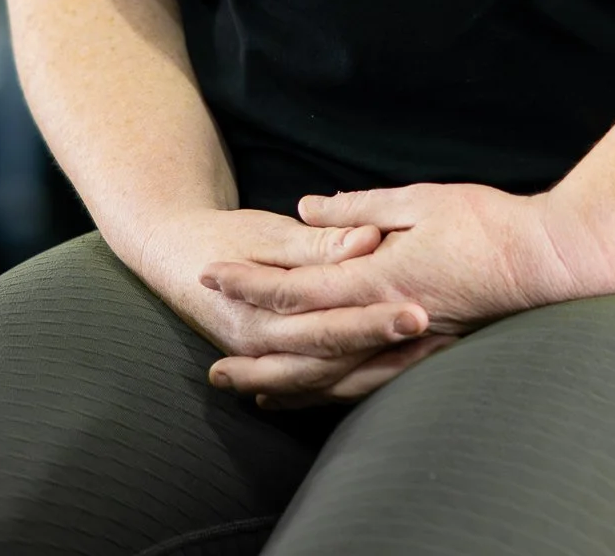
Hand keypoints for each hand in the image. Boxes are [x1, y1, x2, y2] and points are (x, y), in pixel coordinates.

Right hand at [135, 204, 432, 393]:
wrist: (177, 256)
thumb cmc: (223, 237)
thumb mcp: (264, 231)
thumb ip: (316, 243)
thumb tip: (366, 239)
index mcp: (259, 317)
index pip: (327, 325)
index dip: (374, 320)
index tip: (420, 309)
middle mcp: (265, 351)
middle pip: (337, 358)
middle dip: (388, 348)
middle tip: (437, 333)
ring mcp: (271, 364)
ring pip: (333, 381)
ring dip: (383, 369)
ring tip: (435, 352)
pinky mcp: (281, 364)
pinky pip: (325, 384)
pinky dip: (362, 379)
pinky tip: (401, 368)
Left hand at [202, 180, 579, 408]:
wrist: (548, 260)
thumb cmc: (486, 221)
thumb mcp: (418, 199)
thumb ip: (358, 210)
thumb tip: (307, 209)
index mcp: (379, 277)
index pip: (299, 288)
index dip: (253, 283)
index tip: (214, 274)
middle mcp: (387, 322)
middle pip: (306, 350)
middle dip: (256, 356)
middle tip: (212, 369)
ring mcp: (409, 348)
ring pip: (335, 379)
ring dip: (288, 386)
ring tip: (250, 391)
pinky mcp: (429, 358)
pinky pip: (368, 386)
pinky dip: (333, 393)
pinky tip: (317, 395)